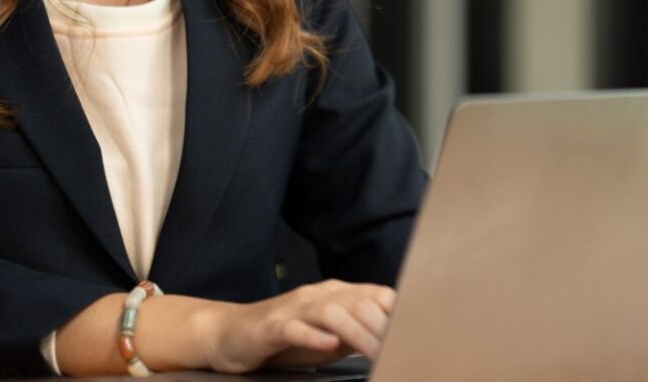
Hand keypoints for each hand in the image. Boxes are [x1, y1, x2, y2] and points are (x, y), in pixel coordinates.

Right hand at [203, 279, 396, 372]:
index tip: (418, 334)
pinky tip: (328, 345)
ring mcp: (294, 309)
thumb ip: (359, 334)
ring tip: (374, 353)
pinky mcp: (271, 326)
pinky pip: (294, 328)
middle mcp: (318, 296)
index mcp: (336, 296)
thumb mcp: (329, 337)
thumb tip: (394, 342)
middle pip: (359, 303)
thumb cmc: (283, 338)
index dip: (399, 314)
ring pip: (331, 313)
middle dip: (383, 327)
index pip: (377, 295)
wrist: (230, 334)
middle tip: (400, 351)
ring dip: (357, 332)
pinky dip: (313, 336)